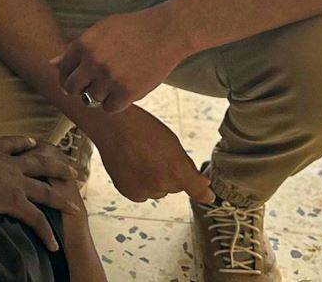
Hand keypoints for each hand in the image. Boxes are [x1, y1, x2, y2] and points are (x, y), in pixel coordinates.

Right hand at [0, 136, 81, 251]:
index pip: (12, 143)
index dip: (25, 143)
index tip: (34, 142)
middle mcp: (7, 163)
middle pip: (38, 162)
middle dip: (56, 166)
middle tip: (71, 168)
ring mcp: (14, 182)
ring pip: (45, 190)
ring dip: (61, 200)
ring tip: (74, 207)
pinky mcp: (14, 201)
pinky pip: (35, 219)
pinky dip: (46, 233)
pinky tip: (53, 244)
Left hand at [53, 4, 185, 113]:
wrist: (165, 32)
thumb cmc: (131, 29)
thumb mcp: (99, 31)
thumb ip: (75, 49)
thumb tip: (51, 64)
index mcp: (83, 45)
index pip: (62, 71)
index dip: (68, 77)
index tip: (77, 79)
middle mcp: (93, 62)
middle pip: (72, 89)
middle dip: (79, 89)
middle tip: (92, 86)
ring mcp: (109, 78)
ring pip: (91, 99)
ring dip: (100, 95)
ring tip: (114, 83)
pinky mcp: (127, 92)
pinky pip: (109, 108)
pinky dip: (115, 103)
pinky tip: (123, 91)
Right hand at [93, 107, 211, 202]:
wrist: (113, 126)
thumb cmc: (144, 128)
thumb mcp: (172, 142)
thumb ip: (187, 166)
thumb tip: (203, 185)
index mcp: (176, 170)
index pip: (197, 190)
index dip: (203, 192)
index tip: (208, 195)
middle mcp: (161, 185)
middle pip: (175, 186)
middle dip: (170, 175)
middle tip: (157, 155)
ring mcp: (144, 191)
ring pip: (157, 190)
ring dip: (153, 180)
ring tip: (141, 159)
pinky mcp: (129, 193)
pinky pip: (142, 194)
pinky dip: (139, 184)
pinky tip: (132, 166)